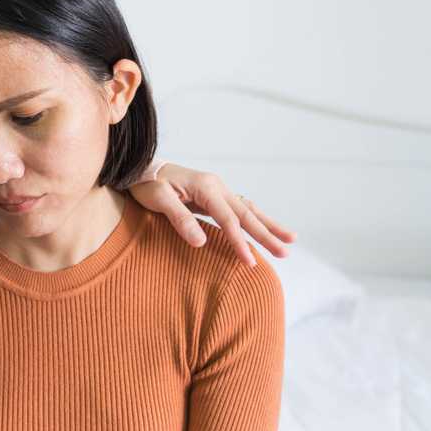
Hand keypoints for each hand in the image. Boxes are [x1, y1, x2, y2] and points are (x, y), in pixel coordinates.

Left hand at [129, 163, 295, 265]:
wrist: (140, 168)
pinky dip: (256, 219)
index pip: (228, 219)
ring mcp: (217, 190)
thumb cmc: (147, 184)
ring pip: (249, 209)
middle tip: (285, 254)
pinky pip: (240, 209)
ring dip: (268, 225)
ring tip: (290, 239)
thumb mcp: (158, 200)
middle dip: (266, 235)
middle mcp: (217, 186)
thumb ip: (180, 219)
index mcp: (206, 187)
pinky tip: (266, 228)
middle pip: (246, 214)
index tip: (249, 262)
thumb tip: (201, 243)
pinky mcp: (214, 196)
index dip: (239, 242)